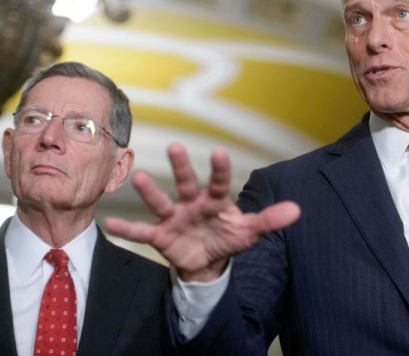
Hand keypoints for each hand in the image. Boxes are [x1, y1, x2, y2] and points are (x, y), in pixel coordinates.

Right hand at [104, 142, 300, 280]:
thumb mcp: (250, 231)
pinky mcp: (161, 236)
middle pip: (186, 183)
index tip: (218, 152)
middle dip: (182, 167)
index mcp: (215, 200)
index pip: (218, 182)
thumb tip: (297, 211)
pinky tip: (110, 223)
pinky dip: (128, 229)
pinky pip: (143, 233)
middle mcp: (192, 203)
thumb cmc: (228, 237)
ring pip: (161, 203)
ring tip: (139, 178)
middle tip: (175, 146)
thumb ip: (270, 220)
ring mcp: (174, 218)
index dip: (219, 169)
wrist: (207, 261)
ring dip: (150, 193)